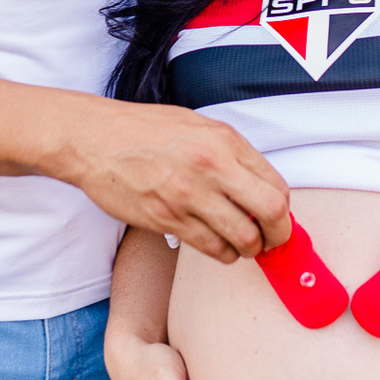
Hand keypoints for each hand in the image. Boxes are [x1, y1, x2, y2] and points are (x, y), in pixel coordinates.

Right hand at [62, 101, 290, 262]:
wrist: (95, 138)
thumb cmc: (144, 130)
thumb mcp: (198, 126)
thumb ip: (231, 154)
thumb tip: (260, 187)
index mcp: (223, 140)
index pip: (276, 184)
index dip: (283, 209)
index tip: (278, 218)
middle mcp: (212, 167)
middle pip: (271, 213)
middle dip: (278, 235)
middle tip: (272, 241)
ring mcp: (189, 195)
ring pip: (243, 238)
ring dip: (249, 249)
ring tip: (242, 244)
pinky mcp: (167, 219)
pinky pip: (211, 248)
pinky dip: (222, 253)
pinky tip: (218, 246)